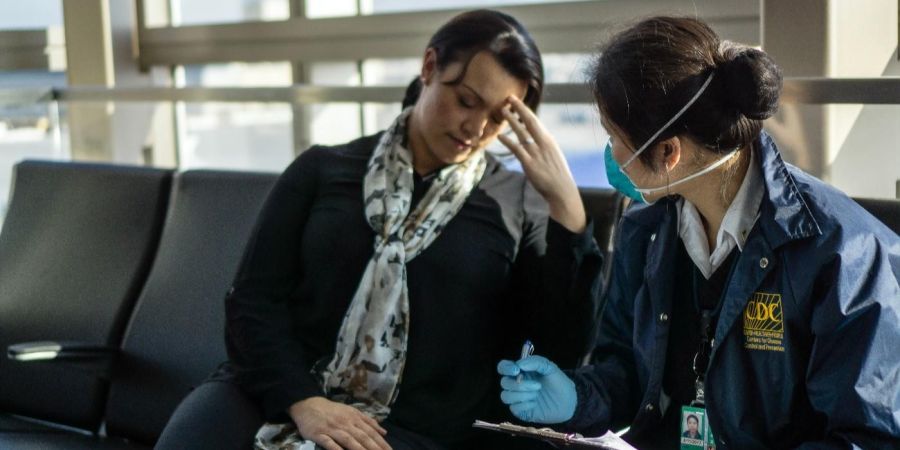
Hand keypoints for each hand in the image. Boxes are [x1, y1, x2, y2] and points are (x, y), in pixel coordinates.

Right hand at [288, 397, 390, 449]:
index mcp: (354, 418)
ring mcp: (332, 429)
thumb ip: (368, 421)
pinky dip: (336, 449)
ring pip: (348, 440)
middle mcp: (345, 423)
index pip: (371, 432)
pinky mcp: (319, 434)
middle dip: (374, 448)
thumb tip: (384, 432)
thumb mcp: (352, 412)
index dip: (381, 443)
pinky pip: (329, 443)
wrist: (308, 405)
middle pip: (362, 437)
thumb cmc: (333, 411)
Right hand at [497, 355, 576, 423]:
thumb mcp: (550, 368)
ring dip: (523, 395)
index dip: (506, 368)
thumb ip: (536, 362)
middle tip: (538, 386)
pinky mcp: (520, 411)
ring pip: (506, 396)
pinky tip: (535, 404)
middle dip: (521, 385)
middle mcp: (516, 384)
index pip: (503, 367)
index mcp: (521, 371)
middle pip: (504, 383)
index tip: (516, 370)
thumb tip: (519, 364)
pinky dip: (525, 405)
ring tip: (537, 395)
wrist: (569, 402)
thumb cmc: (558, 383)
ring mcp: (517, 398)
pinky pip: (513, 408)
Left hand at [498, 96, 585, 232]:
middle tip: (509, 97)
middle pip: (530, 121)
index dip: (525, 110)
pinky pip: (517, 149)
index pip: (535, 121)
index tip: (517, 101)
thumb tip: (536, 140)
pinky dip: (508, 141)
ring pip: (522, 132)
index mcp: (549, 140)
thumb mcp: (552, 156)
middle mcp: (543, 143)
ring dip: (511, 120)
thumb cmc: (557, 175)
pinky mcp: (530, 164)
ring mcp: (536, 153)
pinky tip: (500, 136)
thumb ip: (543, 147)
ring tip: (502, 111)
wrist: (562, 190)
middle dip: (519, 108)